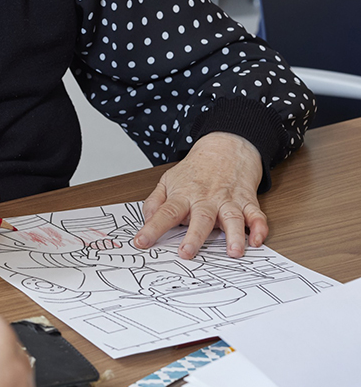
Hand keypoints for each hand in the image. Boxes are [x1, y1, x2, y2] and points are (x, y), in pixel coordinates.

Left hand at [133, 131, 267, 258]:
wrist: (225, 147)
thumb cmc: (195, 170)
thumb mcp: (168, 181)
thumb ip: (155, 202)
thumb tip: (146, 221)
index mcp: (183, 195)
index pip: (165, 212)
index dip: (152, 227)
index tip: (141, 241)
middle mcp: (206, 199)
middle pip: (200, 218)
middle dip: (194, 237)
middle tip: (186, 253)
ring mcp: (228, 200)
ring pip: (232, 218)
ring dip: (234, 236)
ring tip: (233, 252)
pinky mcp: (248, 201)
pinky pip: (256, 215)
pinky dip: (259, 228)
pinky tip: (257, 240)